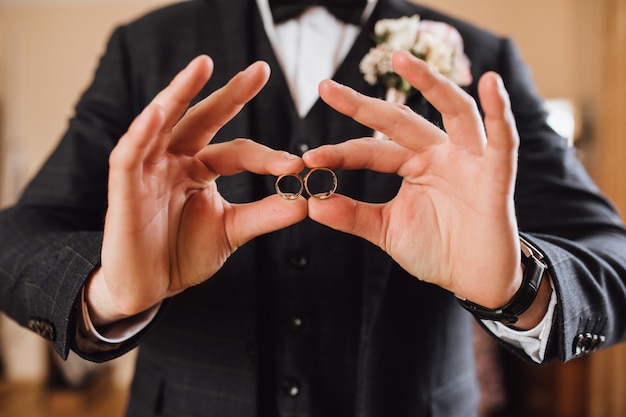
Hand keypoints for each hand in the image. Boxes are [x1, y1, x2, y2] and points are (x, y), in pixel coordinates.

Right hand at [88, 56, 306, 324]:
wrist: (149, 288)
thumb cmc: (183, 254)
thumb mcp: (231, 231)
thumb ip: (264, 215)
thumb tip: (306, 201)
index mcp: (200, 169)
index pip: (238, 151)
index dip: (267, 156)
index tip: (298, 164)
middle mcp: (175, 160)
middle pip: (202, 119)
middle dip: (229, 94)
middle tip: (260, 69)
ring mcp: (148, 169)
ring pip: (163, 123)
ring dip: (180, 93)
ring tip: (202, 66)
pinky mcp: (123, 187)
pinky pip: (130, 154)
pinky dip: (142, 132)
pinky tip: (158, 111)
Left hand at [304, 51, 522, 309]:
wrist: (473, 278)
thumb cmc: (436, 248)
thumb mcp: (387, 230)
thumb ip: (353, 216)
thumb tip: (312, 204)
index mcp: (412, 164)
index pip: (371, 150)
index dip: (340, 153)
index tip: (307, 159)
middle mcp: (438, 153)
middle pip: (400, 119)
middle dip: (363, 103)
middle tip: (325, 87)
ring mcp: (468, 160)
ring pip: (453, 111)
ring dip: (430, 83)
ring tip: (401, 59)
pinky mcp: (496, 175)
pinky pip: (501, 141)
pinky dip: (500, 114)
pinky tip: (491, 85)